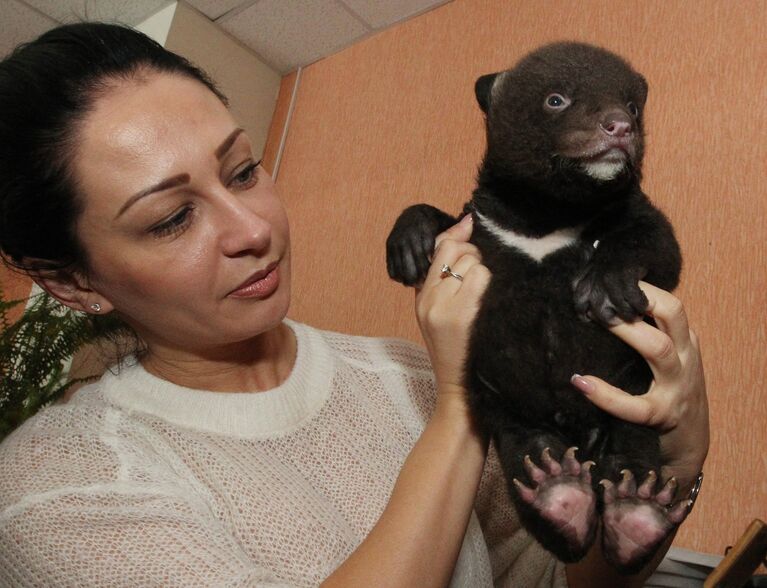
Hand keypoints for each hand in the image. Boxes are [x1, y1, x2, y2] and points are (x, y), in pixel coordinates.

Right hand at [415, 215, 490, 402]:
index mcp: (422, 296)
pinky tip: (487, 303)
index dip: (458, 235)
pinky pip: (482, 279)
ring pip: (474, 264)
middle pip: (458, 251)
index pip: (439, 248)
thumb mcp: (438, 310)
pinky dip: (490, 286)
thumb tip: (464, 226)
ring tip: (482, 296)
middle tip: (478, 278)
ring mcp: (445, 306)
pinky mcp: (464, 314)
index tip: (470, 227)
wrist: (456, 386)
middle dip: (474, 257)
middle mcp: (430, 298)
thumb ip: (444, 275)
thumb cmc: (453, 347)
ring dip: (485, 274)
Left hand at [570, 282, 708, 489]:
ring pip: (657, 350)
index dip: (643, 288)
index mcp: (684, 341)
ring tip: (594, 319)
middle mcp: (685, 358)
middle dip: (639, 298)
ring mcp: (676, 387)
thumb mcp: (668, 357)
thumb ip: (648, 333)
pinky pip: (634, 406)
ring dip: (626, 331)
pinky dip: (606, 395)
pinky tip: (581, 382)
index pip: (671, 303)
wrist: (691, 443)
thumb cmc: (669, 392)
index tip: (611, 279)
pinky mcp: (662, 416)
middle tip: (603, 292)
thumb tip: (603, 304)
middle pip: (673, 313)